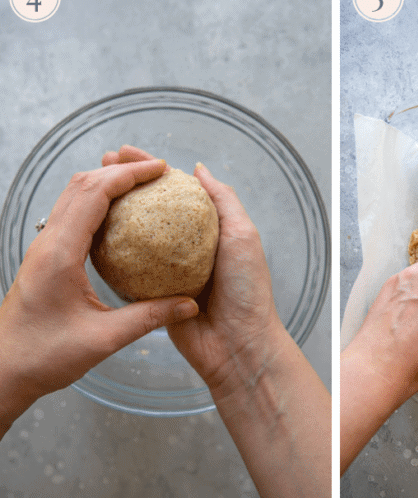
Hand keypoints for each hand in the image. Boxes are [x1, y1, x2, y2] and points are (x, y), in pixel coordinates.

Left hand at [0, 155, 198, 431]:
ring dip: (106, 183)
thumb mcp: (104, 339)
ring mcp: (43, 249)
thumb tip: (189, 304)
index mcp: (61, 254)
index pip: (94, 194)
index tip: (160, 169)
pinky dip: (97, 203)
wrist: (2, 371)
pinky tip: (121, 218)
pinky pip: (71, 215)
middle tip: (156, 171)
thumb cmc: (45, 356)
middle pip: (81, 186)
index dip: (128, 175)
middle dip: (119, 171)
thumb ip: (149, 318)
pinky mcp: (45, 259)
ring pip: (73, 197)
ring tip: (141, 185)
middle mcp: (48, 243)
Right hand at [102, 146, 288, 396]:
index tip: (125, 152)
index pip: (175, 190)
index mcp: (208, 231)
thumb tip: (200, 169)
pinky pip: (125, 270)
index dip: (150, 169)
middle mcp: (186, 247)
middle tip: (101, 162)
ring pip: (134, 236)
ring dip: (112, 212)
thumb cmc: (248, 291)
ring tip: (89, 188)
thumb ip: (223, 201)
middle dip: (125, 184)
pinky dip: (109, 253)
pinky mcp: (150, 295)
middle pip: (151, 208)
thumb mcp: (242, 237)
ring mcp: (166, 270)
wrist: (238, 346)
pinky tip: (89, 234)